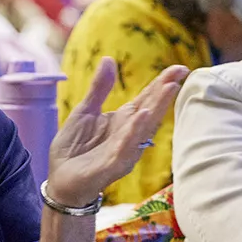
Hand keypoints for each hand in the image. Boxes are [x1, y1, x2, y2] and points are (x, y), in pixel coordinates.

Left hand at [46, 58, 187, 206]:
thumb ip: (99, 88)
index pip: (147, 99)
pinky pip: (125, 148)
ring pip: (143, 129)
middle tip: (180, 73)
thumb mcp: (85, 111)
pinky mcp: (110, 166)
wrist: (60, 182)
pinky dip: (134, 132)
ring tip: (168, 88)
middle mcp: (129, 136)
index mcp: (124, 121)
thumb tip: (109, 59)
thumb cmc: (74, 148)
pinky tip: (142, 116)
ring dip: (156, 109)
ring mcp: (123, 151)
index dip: (162, 83)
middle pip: (151, 110)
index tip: (179, 67)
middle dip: (165, 92)